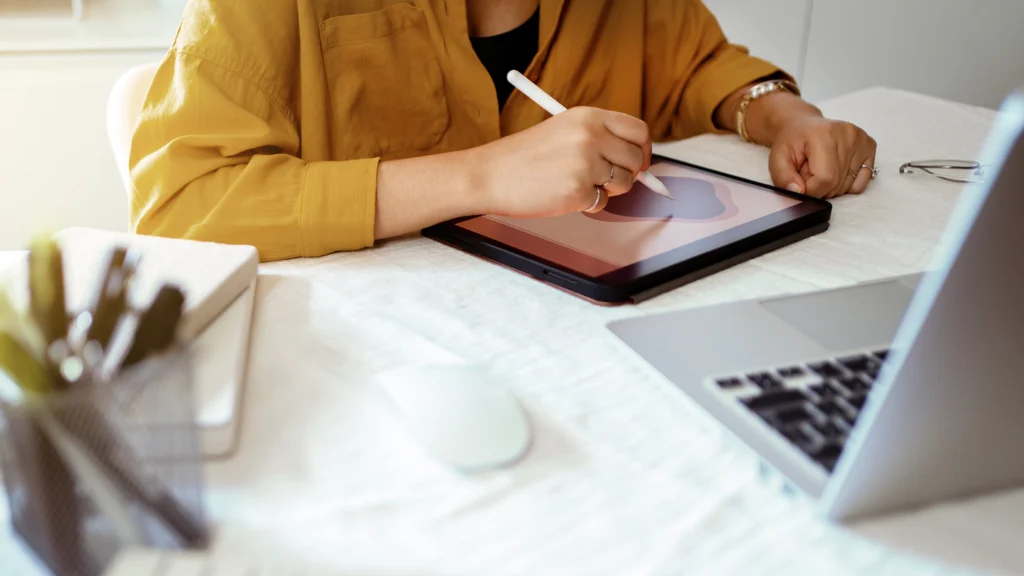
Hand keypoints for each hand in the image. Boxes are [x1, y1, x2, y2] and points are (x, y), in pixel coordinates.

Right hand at [469, 107, 651, 216]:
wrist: (490, 175)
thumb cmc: (523, 156)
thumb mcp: (563, 130)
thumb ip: (599, 137)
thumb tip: (636, 158)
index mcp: (588, 117)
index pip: (637, 130)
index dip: (643, 149)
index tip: (639, 162)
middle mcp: (591, 136)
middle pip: (636, 159)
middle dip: (628, 174)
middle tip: (606, 179)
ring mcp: (586, 164)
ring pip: (624, 184)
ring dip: (608, 190)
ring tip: (579, 184)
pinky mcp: (578, 190)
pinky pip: (603, 204)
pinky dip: (588, 204)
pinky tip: (564, 194)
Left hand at [769, 116, 876, 198]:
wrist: (803, 126)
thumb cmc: (792, 142)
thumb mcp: (777, 159)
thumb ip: (783, 178)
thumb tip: (799, 192)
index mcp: (824, 134)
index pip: (825, 179)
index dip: (811, 190)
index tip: (801, 183)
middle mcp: (848, 135)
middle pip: (837, 184)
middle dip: (819, 187)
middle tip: (809, 172)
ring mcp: (861, 140)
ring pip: (848, 185)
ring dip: (831, 185)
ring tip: (821, 168)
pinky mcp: (870, 146)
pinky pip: (861, 182)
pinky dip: (846, 183)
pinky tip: (835, 169)